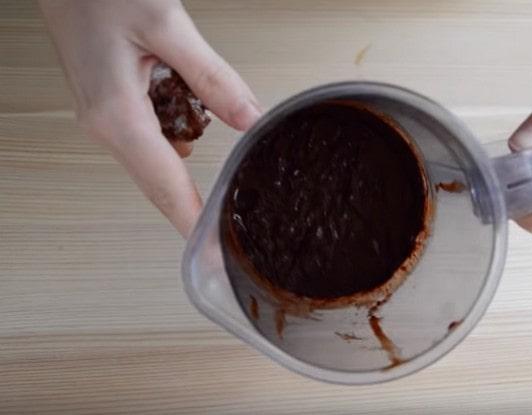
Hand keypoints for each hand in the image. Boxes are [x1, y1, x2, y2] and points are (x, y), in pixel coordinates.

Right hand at [39, 0, 261, 237]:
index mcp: (116, 113)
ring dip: (186, 161)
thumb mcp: (167, 25)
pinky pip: (147, 134)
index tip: (211, 254)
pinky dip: (174, 132)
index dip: (191, 221)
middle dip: (192, 204)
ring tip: (216, 160)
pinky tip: (191, 111)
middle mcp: (103, 123)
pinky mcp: (106, 102)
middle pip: (157, 180)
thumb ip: (212, 77)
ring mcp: (100, 115)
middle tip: (227, 226)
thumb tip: (249, 118)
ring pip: (154, 156)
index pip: (164, 185)